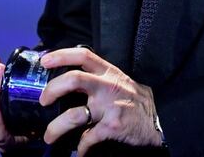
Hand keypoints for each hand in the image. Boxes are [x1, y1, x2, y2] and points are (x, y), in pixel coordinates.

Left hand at [40, 48, 162, 155]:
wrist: (160, 121)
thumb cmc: (136, 101)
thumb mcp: (120, 81)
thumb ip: (100, 78)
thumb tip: (71, 81)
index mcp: (108, 72)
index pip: (83, 55)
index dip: (61, 55)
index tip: (44, 61)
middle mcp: (107, 86)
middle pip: (74, 79)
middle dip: (52, 89)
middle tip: (43, 101)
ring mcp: (109, 107)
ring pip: (74, 115)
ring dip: (56, 128)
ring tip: (49, 136)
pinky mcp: (112, 127)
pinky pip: (88, 138)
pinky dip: (80, 147)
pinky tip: (80, 151)